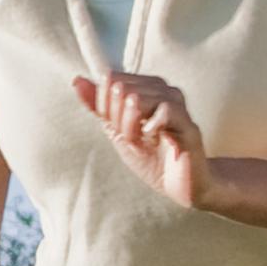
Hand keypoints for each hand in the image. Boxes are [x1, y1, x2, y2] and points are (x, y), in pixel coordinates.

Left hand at [72, 69, 211, 207]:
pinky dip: (150, 125)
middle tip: (128, 137)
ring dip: (130, 124)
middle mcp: (163, 91)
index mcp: (146, 89)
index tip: (115, 126)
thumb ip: (98, 107)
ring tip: (137, 140)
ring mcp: (178, 107)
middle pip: (123, 87)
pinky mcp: (189, 126)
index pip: (112, 79)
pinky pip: (167, 110)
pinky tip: (150, 137)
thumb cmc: (151, 158)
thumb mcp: (117, 131)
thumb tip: (77, 80)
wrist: (179, 186)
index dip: (105, 104)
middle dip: (116, 116)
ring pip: (140, 97)